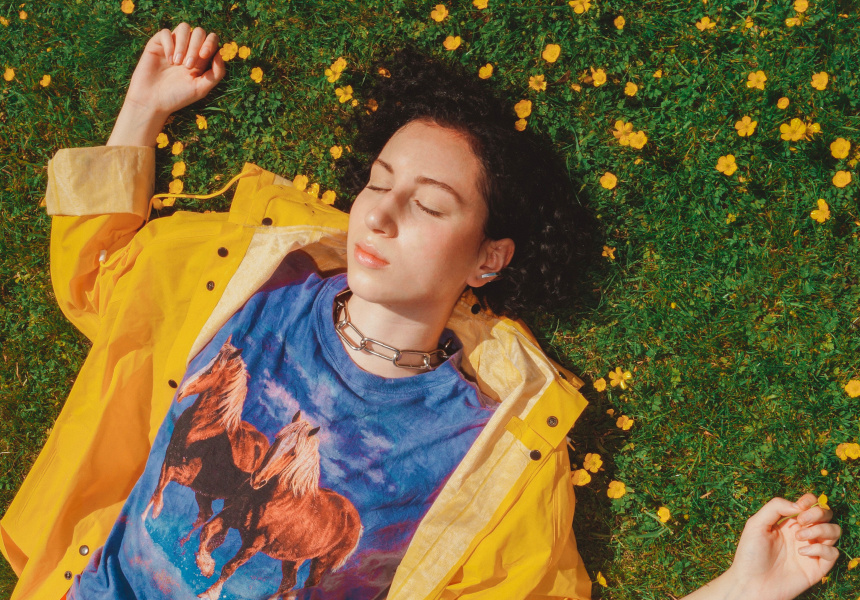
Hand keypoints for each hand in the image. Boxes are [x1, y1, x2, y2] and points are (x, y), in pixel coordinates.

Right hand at [107, 23, 224, 145]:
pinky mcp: (157, 44)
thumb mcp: (201, 88)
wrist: (153, 101)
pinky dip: (169, 44)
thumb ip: (217, 73)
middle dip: (196, 46)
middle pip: (199, 32)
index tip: (204, 56)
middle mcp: (188, 49)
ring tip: (178, 63)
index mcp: (201, 59)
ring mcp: (173, 45)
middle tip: (188, 66)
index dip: (211, 42)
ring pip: (184, 27)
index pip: (211, 39)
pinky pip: (166, 32)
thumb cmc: (178, 97)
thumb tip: (221, 54)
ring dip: (183, 44)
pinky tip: (168, 60)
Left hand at [724, 493, 840, 599]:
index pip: (810, 504)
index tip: (801, 505)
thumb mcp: (756, 524)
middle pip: (826, 515)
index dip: (810, 500)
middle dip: (818, 513)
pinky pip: (832, 553)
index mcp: (788, 522)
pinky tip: (801, 552)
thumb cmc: (750, 554)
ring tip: (799, 537)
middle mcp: (802, 534)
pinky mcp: (817, 567)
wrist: (751, 583)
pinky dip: (821, 549)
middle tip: (801, 521)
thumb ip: (775, 507)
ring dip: (820, 530)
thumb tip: (798, 505)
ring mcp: (811, 550)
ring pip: (834, 531)